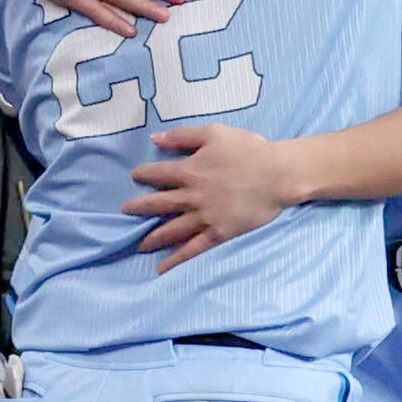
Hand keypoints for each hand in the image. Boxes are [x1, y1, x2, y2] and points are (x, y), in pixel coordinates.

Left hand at [122, 125, 291, 271]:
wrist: (276, 174)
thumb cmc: (248, 149)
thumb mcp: (214, 133)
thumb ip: (183, 136)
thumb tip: (155, 138)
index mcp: (190, 170)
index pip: (158, 174)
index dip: (144, 174)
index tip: (135, 176)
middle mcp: (192, 196)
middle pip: (158, 204)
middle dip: (139, 208)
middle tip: (125, 212)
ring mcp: (204, 217)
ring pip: (171, 229)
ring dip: (152, 237)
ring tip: (139, 244)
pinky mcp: (218, 233)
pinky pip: (193, 248)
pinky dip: (176, 259)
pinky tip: (162, 267)